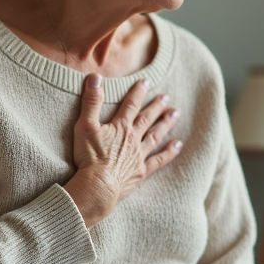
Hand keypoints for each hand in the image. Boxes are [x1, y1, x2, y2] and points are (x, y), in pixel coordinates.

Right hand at [64, 74, 182, 226]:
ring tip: (175, 114)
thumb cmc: (89, 157)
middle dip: (157, 106)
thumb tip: (95, 77)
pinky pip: (158, 160)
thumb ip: (91, 101)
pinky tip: (178, 145)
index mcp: (120, 127)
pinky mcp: (141, 172)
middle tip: (167, 97)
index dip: (138, 92)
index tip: (146, 82)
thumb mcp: (85, 126)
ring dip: (165, 124)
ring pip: (156, 136)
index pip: (131, 105)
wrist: (98, 186)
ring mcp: (139, 156)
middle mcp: (133, 139)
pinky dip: (169, 152)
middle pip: (147, 119)